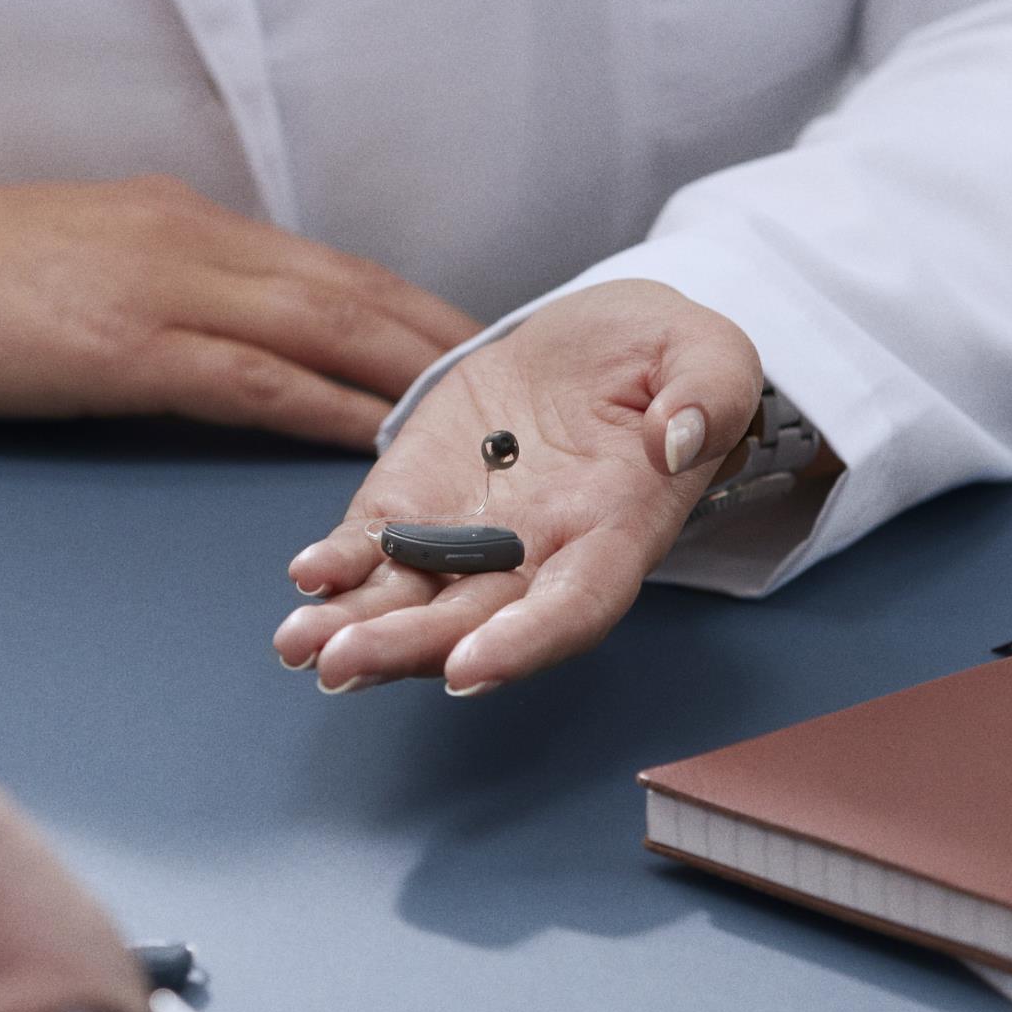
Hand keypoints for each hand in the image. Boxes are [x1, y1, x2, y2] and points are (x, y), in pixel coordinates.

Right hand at [0, 173, 482, 448]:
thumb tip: (199, 351)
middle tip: (541, 399)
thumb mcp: (59, 278)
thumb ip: (141, 303)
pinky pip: (257, 386)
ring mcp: (164, 288)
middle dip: (455, 349)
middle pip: (360, 296)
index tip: (486, 359)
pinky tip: (383, 457)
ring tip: (499, 435)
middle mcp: (193, 241)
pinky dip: (330, 420)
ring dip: (418, 387)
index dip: (415, 315)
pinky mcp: (125, 346)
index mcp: (179, 225)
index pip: (330, 272)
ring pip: (330, 335)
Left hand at [273, 280, 766, 695]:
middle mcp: (537, 553)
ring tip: (299, 645)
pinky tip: (307, 575)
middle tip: (342, 663)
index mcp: (616, 530)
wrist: (599, 341)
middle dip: (407, 648)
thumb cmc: (663, 358)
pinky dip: (340, 565)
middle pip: (472, 622)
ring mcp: (471, 534)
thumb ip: (710, 394)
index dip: (524, 643)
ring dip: (356, 628)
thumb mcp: (711, 354)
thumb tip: (677, 439)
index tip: (470, 669)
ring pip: (411, 600)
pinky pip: (375, 545)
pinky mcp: (420, 500)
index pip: (573, 607)